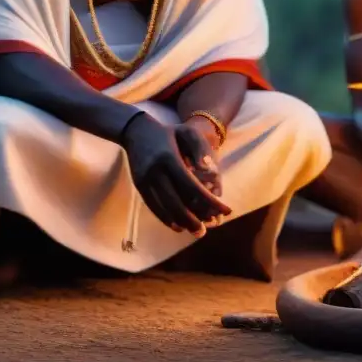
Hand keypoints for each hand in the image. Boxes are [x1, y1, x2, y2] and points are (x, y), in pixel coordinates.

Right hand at [120, 112, 231, 235]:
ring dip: (181, 222)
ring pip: (164, 207)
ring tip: (196, 231)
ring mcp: (145, 180)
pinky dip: (165, 218)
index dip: (210, 201)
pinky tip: (177, 226)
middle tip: (208, 229)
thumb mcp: (188, 131)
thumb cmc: (170, 131)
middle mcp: (155, 172)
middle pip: (177, 201)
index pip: (192, 186)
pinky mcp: (139, 186)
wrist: (136, 130)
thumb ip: (201, 149)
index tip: (225, 210)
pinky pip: (153, 206)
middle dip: (194, 218)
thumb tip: (210, 171)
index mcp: (170, 159)